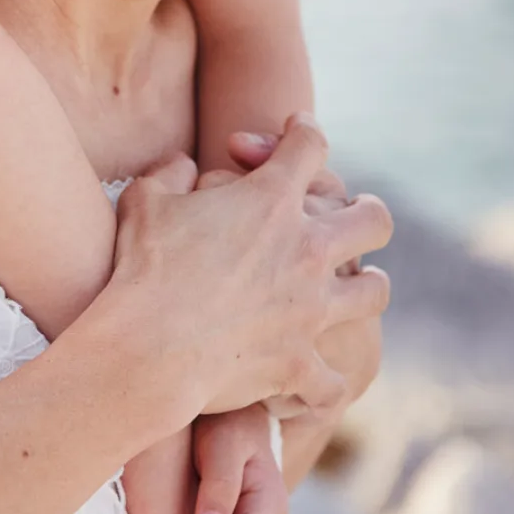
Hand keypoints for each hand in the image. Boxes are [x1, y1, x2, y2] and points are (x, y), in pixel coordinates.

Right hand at [103, 117, 391, 426]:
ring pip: (373, 291)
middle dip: (369, 211)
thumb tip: (183, 164)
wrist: (144, 348)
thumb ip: (171, 172)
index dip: (304, 130)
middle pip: (372, 219)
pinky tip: (321, 381)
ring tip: (364, 284)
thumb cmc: (139, 268)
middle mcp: (305, 250)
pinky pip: (333, 381)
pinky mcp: (299, 363)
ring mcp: (309, 309)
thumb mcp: (145, 198)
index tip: (298, 131)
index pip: (309, 145)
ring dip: (370, 285)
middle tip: (360, 212)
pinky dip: (327, 382)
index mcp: (269, 200)